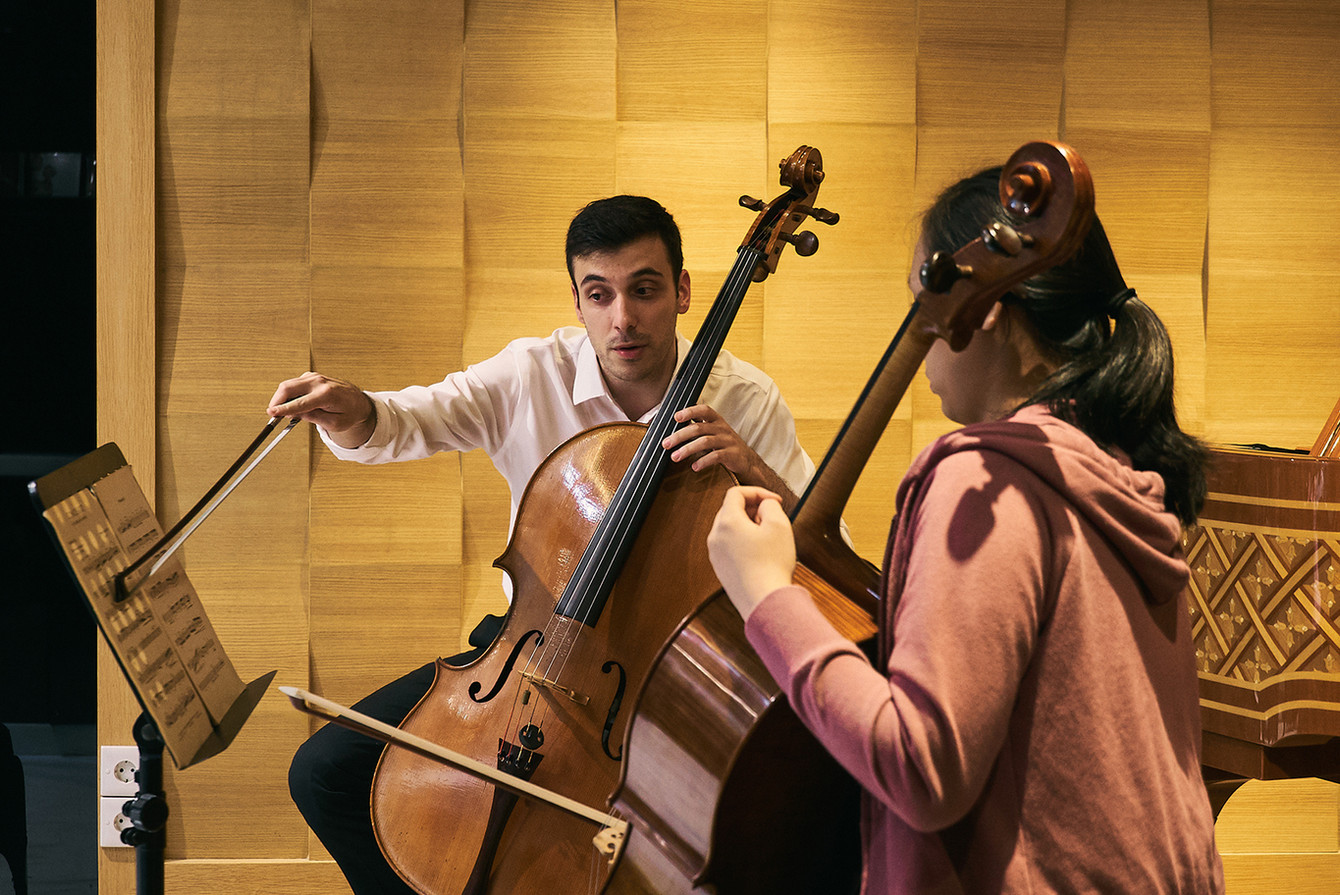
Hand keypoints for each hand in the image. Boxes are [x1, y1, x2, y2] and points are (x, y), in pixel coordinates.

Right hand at [267, 372, 375, 448]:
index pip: (299, 403)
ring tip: (283, 412)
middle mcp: (319, 382)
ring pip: (288, 385)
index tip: (271, 413)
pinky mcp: (311, 377)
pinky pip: (294, 384)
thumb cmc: (349, 413)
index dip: (283, 409)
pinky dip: (288, 394)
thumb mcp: (334, 423)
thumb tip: (294, 414)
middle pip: (288, 388)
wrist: (358, 401)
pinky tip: (292, 405)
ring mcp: (314, 377)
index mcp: (326, 395)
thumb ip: (313, 418)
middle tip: (273, 414)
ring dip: (281, 398)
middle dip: (276, 401)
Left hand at [663, 404, 797, 509]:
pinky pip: (716, 456)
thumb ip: (697, 428)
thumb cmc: (724, 445)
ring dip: (687, 449)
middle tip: (666, 444)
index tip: (676, 417)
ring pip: (705, 442)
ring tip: (675, 457)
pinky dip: (703, 461)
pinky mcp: (731, 454)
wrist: (746, 460)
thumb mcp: (713, 432)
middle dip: (679, 436)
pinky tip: (694, 467)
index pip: (704, 410)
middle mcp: (722, 428)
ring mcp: (727, 441)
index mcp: (716, 420)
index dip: (690, 411)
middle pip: (698, 428)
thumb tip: (673, 427)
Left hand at [707, 486, 796, 621]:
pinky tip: (761, 555)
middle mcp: (715, 537)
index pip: (735, 493)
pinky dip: (743, 543)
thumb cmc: (772, 564)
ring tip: (768, 537)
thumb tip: (764, 506)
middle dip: (752, 509)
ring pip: (730, 529)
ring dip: (748, 526)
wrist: (765, 602)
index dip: (757, 492)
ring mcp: (716, 555)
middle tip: (772, 518)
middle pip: (730, 510)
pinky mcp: (721, 570)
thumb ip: (770, 505)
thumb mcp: (779, 525)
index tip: (775, 500)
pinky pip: (730, 547)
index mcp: (727, 522)